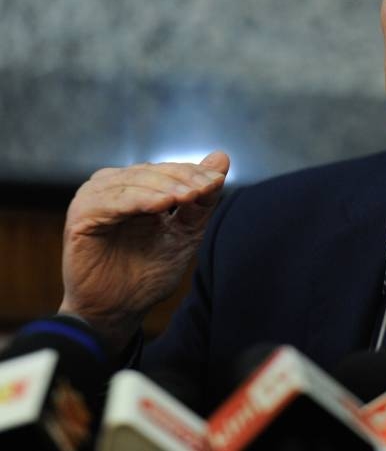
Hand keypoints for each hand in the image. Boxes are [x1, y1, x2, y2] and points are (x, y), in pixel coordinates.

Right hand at [59, 151, 229, 353]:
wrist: (119, 311)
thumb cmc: (148, 273)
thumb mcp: (185, 233)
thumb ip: (202, 199)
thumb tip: (222, 157)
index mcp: (137, 188)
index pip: (169, 170)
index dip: (194, 173)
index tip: (218, 181)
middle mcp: (113, 188)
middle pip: (152, 172)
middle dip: (182, 178)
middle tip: (206, 187)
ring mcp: (94, 200)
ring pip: (133, 181)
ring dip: (163, 187)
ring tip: (188, 196)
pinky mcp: (81, 217)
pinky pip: (110, 202)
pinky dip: (137, 200)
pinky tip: (161, 204)